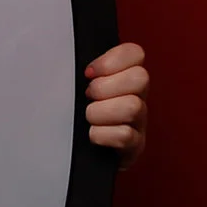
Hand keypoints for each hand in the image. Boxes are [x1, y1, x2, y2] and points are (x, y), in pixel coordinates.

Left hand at [85, 42, 149, 166]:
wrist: (76, 153)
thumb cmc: (75, 115)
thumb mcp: (76, 86)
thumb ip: (82, 70)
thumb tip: (67, 56)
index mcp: (125, 76)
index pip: (135, 53)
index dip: (111, 60)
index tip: (88, 73)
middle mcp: (138, 96)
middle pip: (140, 78)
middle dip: (105, 87)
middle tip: (88, 97)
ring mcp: (139, 122)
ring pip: (133, 106)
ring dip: (101, 112)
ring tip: (89, 118)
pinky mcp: (134, 146)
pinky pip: (125, 135)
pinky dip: (102, 135)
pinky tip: (93, 136)